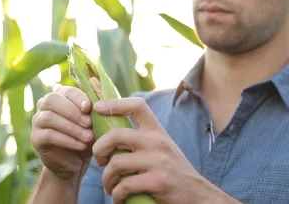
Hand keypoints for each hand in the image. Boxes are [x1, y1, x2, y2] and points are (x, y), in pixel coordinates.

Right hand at [31, 85, 94, 181]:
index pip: (66, 91)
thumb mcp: (92, 123)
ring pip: (50, 118)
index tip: (89, 107)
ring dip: (71, 127)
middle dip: (72, 111)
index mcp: (59, 96)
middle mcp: (44, 106)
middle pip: (52, 100)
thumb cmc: (85, 137)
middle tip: (89, 123)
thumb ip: (94, 111)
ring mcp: (38, 121)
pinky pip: (49, 135)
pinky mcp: (36, 138)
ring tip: (88, 137)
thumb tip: (101, 102)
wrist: (74, 163)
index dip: (78, 97)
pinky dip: (67, 140)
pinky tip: (80, 145)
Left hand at [92, 97, 238, 203]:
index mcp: (157, 132)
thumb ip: (142, 140)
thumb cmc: (174, 173)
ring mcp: (158, 161)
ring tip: (109, 186)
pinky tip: (118, 199)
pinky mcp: (158, 182)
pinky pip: (125, 186)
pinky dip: (116, 195)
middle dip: (99, 149)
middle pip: (115, 135)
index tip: (98, 108)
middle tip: (100, 161)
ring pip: (116, 163)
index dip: (114, 103)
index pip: (137, 105)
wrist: (200, 196)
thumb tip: (109, 136)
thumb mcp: (162, 148)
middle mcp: (157, 142)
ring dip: (106, 178)